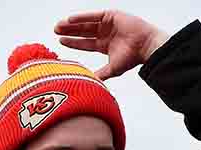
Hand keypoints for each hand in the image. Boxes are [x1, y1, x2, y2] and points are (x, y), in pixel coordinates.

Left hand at [54, 10, 168, 79]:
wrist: (145, 47)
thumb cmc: (132, 58)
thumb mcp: (112, 69)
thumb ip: (100, 75)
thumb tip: (88, 84)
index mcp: (104, 45)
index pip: (85, 43)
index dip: (73, 42)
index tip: (60, 41)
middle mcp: (105, 33)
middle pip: (83, 31)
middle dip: (69, 31)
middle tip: (55, 31)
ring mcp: (108, 24)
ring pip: (86, 23)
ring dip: (72, 24)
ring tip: (59, 25)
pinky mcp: (111, 15)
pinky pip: (93, 15)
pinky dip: (82, 17)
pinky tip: (70, 19)